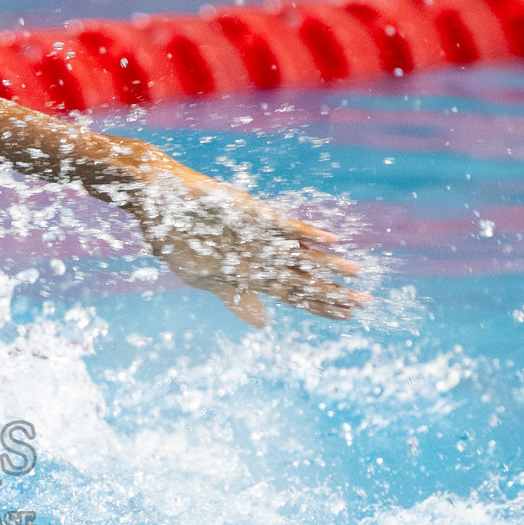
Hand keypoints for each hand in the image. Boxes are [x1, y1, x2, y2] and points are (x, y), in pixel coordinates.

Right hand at [115, 152, 369, 326]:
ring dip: (328, 264)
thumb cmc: (176, 239)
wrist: (157, 202)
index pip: (293, 292)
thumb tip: (264, 322)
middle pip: (303, 277)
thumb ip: (235, 298)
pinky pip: (282, 225)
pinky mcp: (249, 214)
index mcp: (251, 271)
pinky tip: (330, 239)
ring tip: (357, 273)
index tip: (346, 317)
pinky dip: (305, 233)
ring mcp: (257, 235)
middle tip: (366, 303)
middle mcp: (260, 253)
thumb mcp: (205, 278)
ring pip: (299, 253)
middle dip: (333, 292)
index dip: (318, 305)